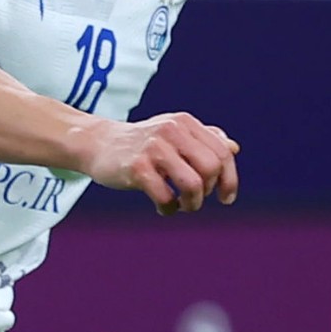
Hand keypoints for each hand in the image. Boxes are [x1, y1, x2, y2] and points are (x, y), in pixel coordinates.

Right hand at [79, 112, 239, 212]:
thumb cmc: (141, 142)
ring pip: (192, 184)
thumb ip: (203, 139)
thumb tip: (234, 148)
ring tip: (182, 206)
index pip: (222, 153)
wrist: (97, 144)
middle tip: (195, 199)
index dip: (229, 179)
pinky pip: (165, 196)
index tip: (225, 198)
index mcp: (185, 123)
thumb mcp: (173, 134)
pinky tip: (163, 208)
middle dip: (208, 191)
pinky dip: (169, 208)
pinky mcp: (136, 167)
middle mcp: (171, 131)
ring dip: (192, 204)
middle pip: (211, 168)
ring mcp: (153, 148)